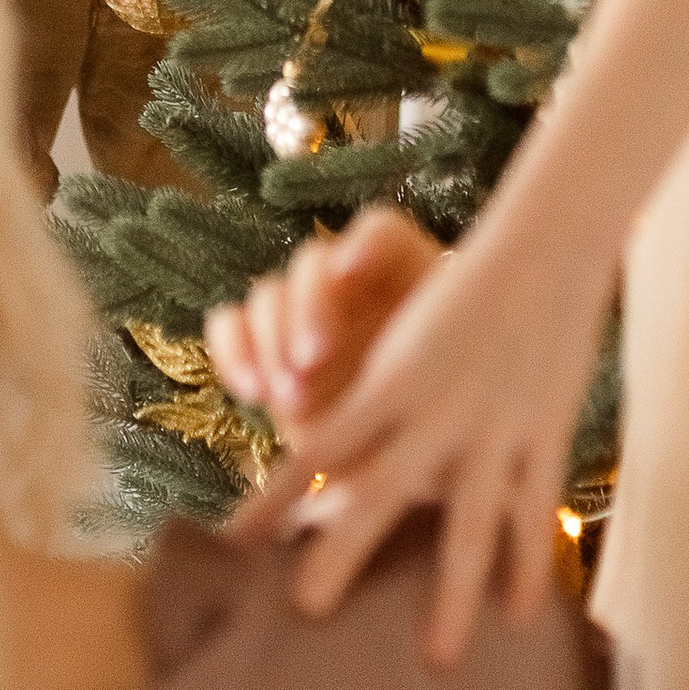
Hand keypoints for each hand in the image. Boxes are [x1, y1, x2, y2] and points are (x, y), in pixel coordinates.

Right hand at [208, 203, 440, 432]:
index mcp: (400, 273)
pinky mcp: (263, 346)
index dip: (363, 244)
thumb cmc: (446, 419)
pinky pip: (231, 325)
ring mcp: (299, 310)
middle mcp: (343, 281)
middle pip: (313, 263)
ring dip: (271, 339)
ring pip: (269, 294)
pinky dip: (232, 349)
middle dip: (306, 308)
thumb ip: (440, 383)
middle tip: (313, 360)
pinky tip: (251, 391)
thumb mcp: (456, 394)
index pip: (379, 232)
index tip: (351, 271)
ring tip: (289, 397)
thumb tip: (423, 375)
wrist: (407, 457)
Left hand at [228, 204, 612, 663]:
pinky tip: (521, 618)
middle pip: (377, 492)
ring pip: (467, 525)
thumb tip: (325, 465)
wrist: (544, 251)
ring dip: (449, 595)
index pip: (317, 448)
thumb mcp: (409, 345)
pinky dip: (527, 567)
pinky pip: (532, 514)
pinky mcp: (543, 438)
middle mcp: (434, 411)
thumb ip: (374, 404)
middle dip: (341, 553)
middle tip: (305, 613)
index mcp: (389, 382)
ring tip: (436, 659)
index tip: (235, 544)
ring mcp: (493, 430)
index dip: (275, 498)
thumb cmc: (464, 294)